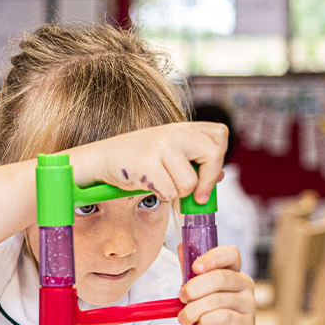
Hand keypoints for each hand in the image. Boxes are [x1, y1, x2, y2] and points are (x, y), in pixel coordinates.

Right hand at [73, 122, 227, 203]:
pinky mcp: (147, 165)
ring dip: (178, 192)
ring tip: (161, 184)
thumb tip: (221, 175)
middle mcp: (174, 132)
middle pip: (213, 156)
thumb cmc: (137, 159)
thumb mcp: (169, 154)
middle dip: (206, 182)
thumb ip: (194, 161)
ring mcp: (161, 146)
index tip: (207, 177)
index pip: (220, 136)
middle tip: (196, 196)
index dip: (218, 160)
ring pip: (189, 183)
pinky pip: (169, 193)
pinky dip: (162, 196)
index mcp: (182, 127)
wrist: (102, 159)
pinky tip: (149, 186)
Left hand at [177, 244, 255, 324]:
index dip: (213, 257)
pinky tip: (201, 324)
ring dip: (195, 309)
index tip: (194, 267)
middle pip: (221, 277)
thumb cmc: (210, 318)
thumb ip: (191, 272)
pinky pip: (224, 317)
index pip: (231, 254)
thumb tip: (182, 246)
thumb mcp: (197, 293)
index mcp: (234, 273)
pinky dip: (207, 320)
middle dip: (196, 287)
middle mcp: (245, 286)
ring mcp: (248, 306)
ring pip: (219, 299)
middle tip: (181, 297)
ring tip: (184, 318)